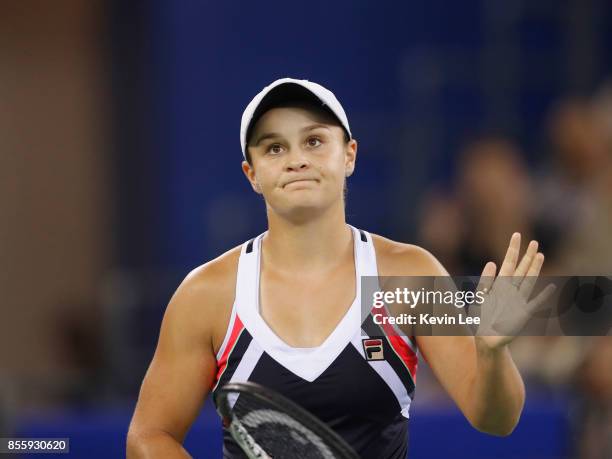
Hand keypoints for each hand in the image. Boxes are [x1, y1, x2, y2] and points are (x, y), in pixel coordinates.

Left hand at [474, 232, 555, 349]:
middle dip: (527, 256)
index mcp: (499, 284)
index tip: (517, 235)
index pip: (508, 263)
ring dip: (534, 269)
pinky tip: (551, 286)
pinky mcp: (523, 313)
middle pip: (521, 269)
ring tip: (540, 255)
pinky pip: (534, 303)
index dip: (513, 250)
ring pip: (528, 281)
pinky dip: (543, 296)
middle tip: (534, 242)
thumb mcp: (480, 297)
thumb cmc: (481, 317)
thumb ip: (486, 281)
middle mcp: (511, 290)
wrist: (485, 338)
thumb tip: (492, 263)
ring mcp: (518, 300)